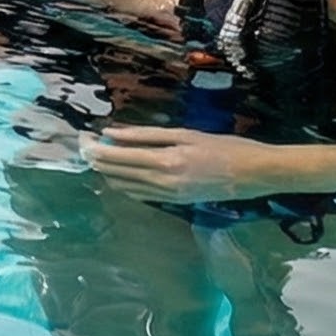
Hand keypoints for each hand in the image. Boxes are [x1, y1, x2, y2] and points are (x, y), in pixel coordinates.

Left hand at [83, 125, 311, 204]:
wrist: (253, 174)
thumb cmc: (224, 147)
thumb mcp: (185, 134)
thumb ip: (146, 135)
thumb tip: (114, 133)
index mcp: (165, 161)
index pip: (117, 157)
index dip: (96, 148)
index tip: (82, 138)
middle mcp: (163, 182)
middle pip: (116, 173)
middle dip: (96, 159)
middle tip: (83, 145)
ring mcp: (168, 196)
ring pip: (125, 186)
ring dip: (107, 173)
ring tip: (95, 157)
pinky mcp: (174, 202)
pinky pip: (140, 195)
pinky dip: (124, 183)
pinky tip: (118, 174)